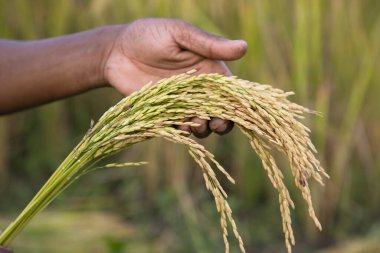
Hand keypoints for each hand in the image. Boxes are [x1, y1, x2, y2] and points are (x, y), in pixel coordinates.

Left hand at [103, 18, 246, 137]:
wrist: (115, 51)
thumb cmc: (149, 35)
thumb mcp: (180, 34)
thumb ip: (209, 45)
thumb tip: (244, 47)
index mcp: (209, 69)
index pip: (230, 91)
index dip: (236, 104)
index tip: (235, 113)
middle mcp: (198, 89)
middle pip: (218, 112)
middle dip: (221, 122)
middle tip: (215, 124)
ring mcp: (181, 103)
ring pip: (200, 123)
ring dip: (201, 128)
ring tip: (194, 124)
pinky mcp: (164, 114)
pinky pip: (177, 127)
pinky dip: (180, 131)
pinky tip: (176, 126)